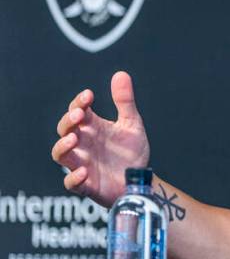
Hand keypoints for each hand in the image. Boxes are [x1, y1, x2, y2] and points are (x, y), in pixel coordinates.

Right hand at [51, 71, 149, 206]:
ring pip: (60, 155)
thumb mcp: (131, 124)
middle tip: (80, 115)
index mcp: (92, 128)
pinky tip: (84, 171)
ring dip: (63, 146)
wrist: (139, 179)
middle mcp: (83, 144)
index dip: (79, 102)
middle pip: (64, 130)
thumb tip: (121, 74)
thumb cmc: (130, 152)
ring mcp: (82, 163)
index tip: (89, 95)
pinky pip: (71, 183)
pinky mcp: (86, 184)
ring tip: (73, 138)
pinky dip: (73, 178)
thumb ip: (125, 102)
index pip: (77, 111)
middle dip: (68, 121)